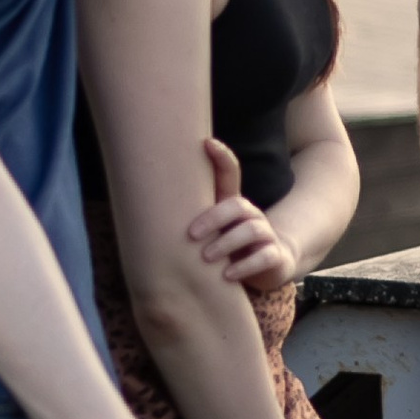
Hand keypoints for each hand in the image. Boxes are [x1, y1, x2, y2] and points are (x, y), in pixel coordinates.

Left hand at [186, 136, 292, 286]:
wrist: (270, 264)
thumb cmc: (229, 243)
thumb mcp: (212, 229)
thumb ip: (190, 214)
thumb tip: (144, 202)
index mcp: (233, 203)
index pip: (230, 173)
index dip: (221, 157)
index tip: (206, 143)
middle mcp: (251, 214)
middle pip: (237, 205)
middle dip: (213, 218)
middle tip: (191, 235)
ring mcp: (266, 234)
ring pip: (251, 230)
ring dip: (226, 243)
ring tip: (206, 257)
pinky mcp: (275, 256)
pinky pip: (264, 257)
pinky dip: (245, 266)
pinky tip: (227, 275)